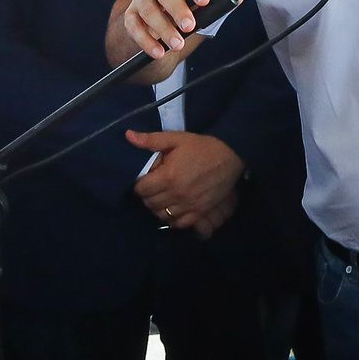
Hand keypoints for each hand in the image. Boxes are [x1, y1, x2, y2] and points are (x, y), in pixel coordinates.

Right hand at [123, 0, 211, 58]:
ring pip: (149, 10)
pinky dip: (147, 41)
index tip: (204, 1)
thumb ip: (208, 8)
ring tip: (177, 44)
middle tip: (189, 26)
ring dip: (164, 28)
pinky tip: (159, 51)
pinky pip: (134, 27)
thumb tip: (226, 7)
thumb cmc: (181, 12)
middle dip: (178, 9)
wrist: (159, 25)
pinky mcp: (131, 15)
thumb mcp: (195, 8)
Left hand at [127, 130, 244, 234]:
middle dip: (147, 196)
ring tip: (161, 198)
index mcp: (168, 176)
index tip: (144, 180)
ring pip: (162, 215)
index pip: (141, 190)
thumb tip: (128, 136)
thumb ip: (151, 140)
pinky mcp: (200, 212)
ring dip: (158, 208)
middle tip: (152, 187)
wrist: (230, 155)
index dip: (139, 185)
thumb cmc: (201, 146)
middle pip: (150, 204)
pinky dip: (173, 219)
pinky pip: (180, 223)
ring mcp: (189, 205)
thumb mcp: (176, 139)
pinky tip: (173, 210)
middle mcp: (176, 194)